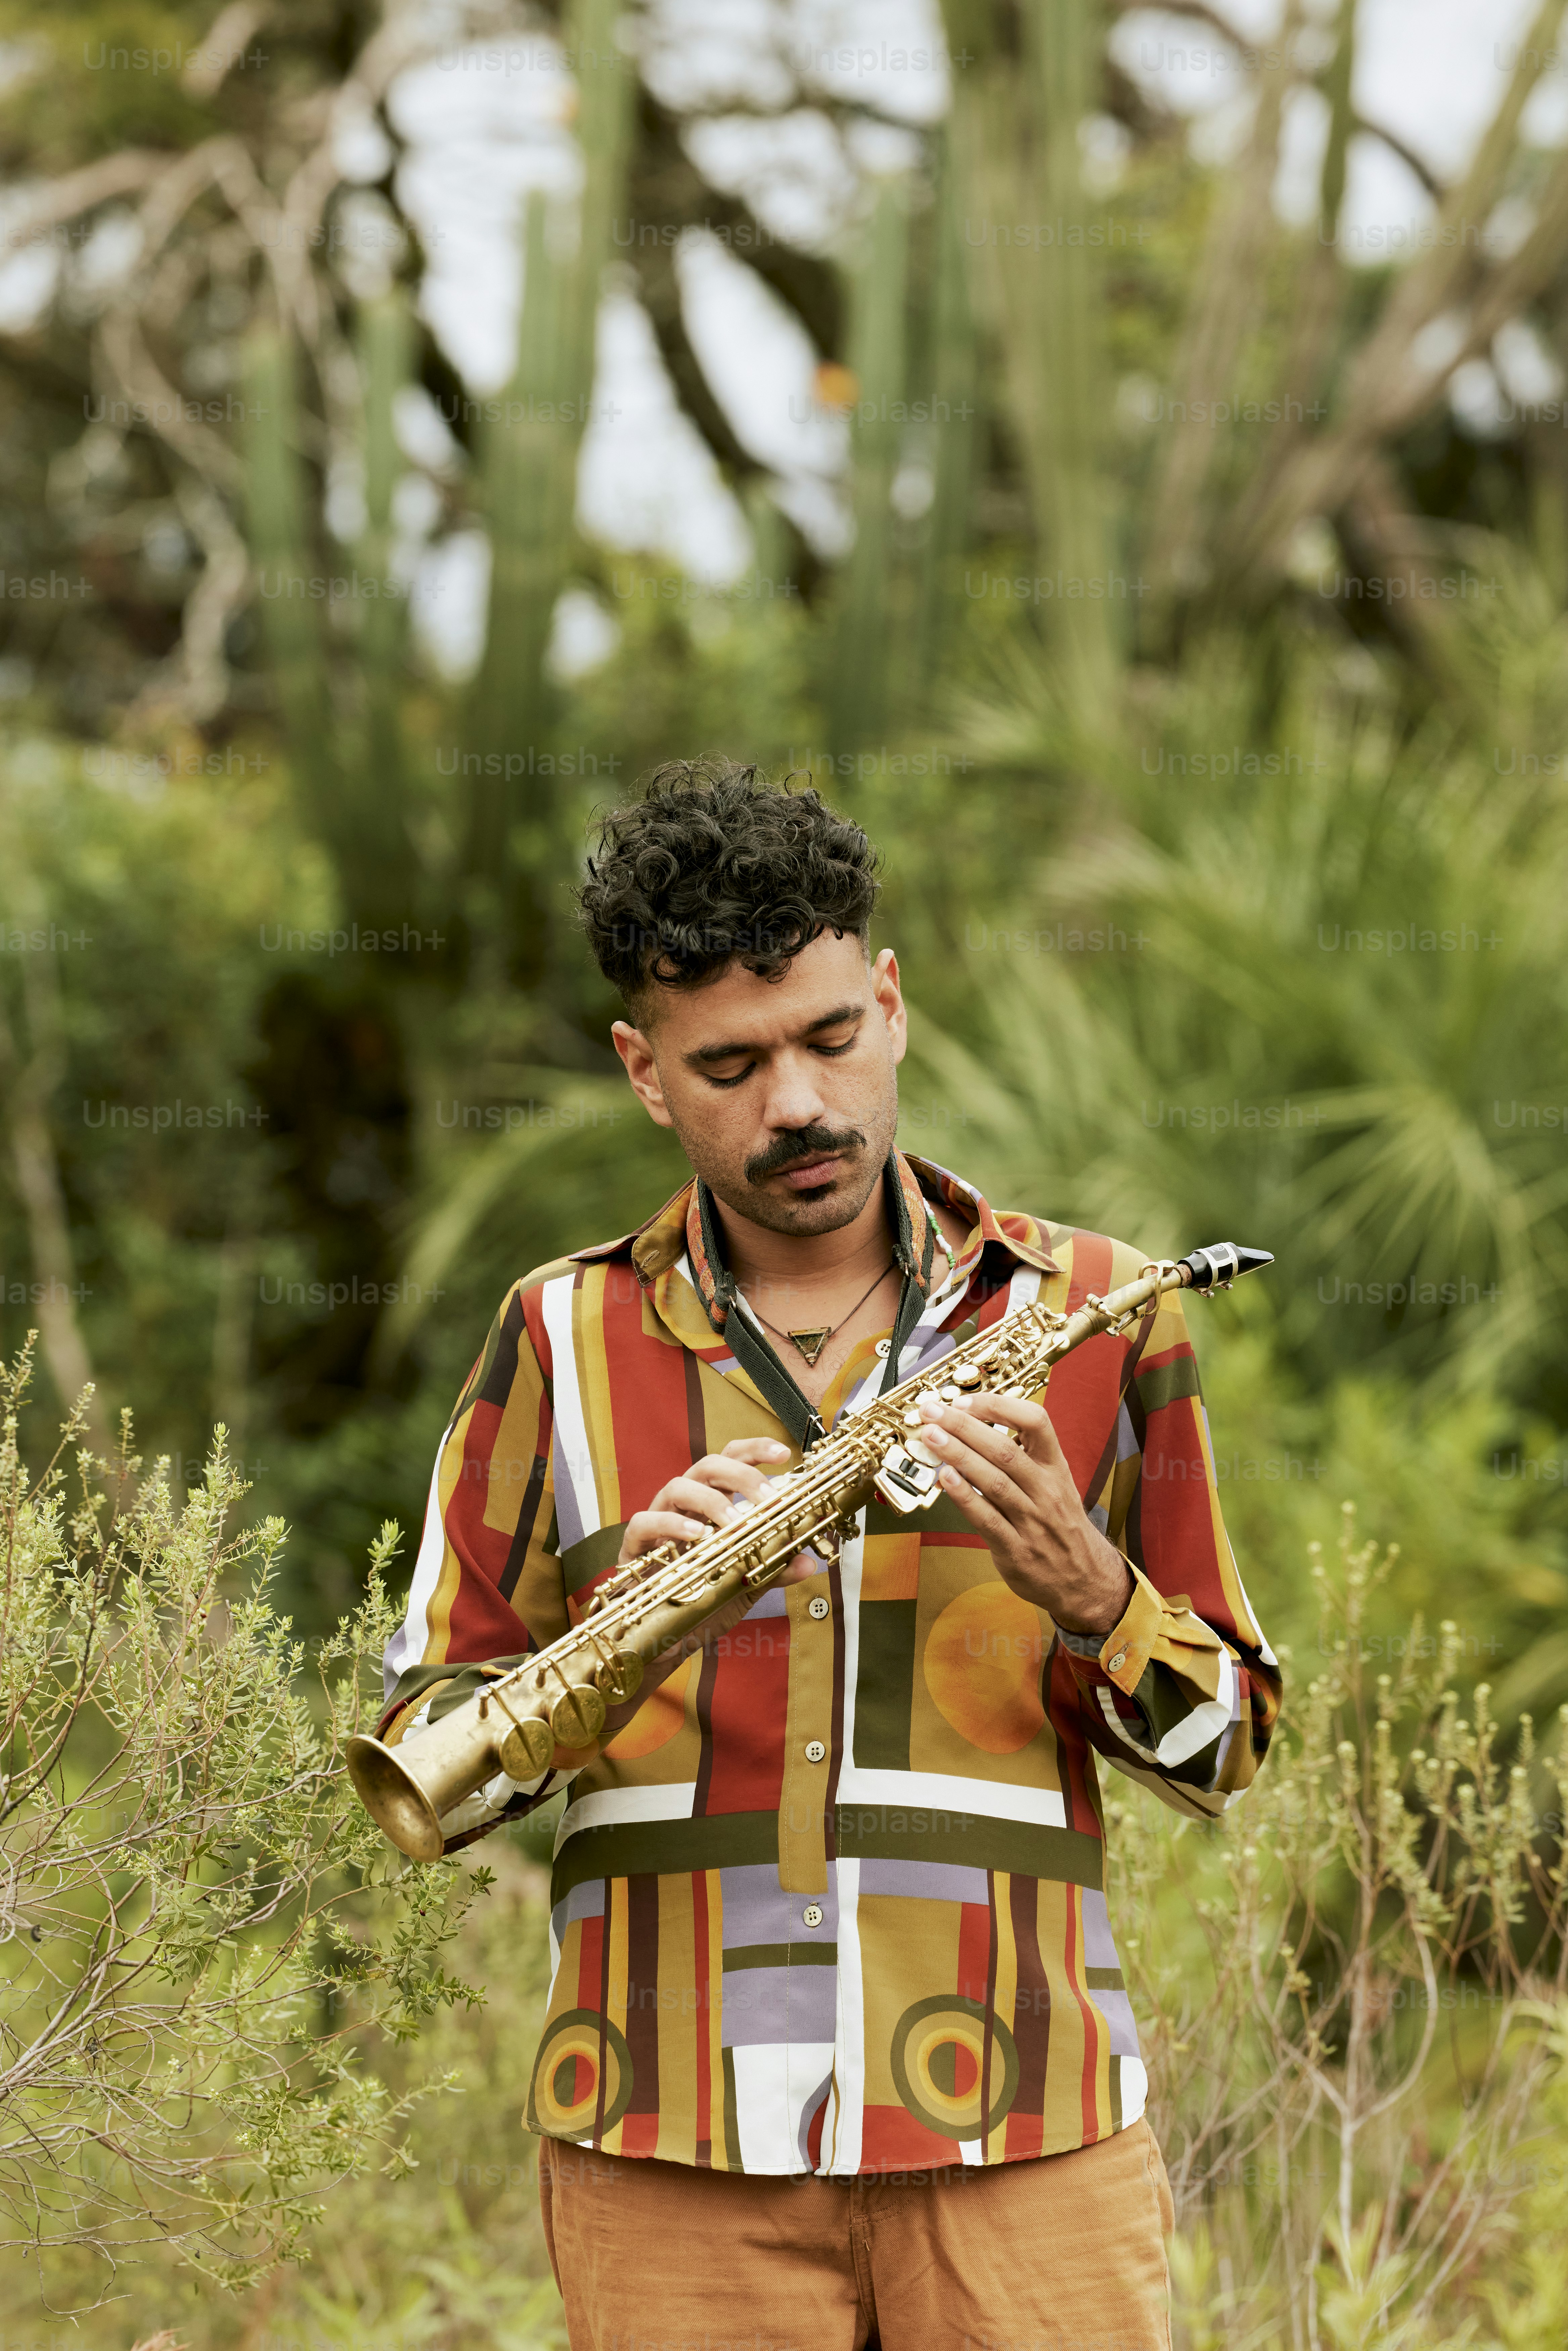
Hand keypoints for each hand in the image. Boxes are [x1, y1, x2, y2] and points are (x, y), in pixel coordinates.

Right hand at [601, 1439, 817, 1738]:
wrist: (661, 1639)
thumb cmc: (700, 1599)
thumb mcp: (743, 1584)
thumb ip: (772, 1568)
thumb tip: (808, 1561)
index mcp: (712, 1503)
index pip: (731, 1460)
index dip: (756, 1451)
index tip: (786, 1453)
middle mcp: (685, 1504)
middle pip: (708, 1465)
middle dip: (741, 1475)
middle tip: (768, 1500)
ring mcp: (658, 1520)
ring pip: (678, 1486)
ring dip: (710, 1502)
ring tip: (733, 1524)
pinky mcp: (634, 1546)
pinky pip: (645, 1522)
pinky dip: (671, 1525)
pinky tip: (695, 1538)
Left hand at [914, 1391, 1133, 1636]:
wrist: (1085, 1579)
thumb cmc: (1060, 1524)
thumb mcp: (1055, 1482)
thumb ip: (1023, 1455)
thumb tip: (975, 1423)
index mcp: (1056, 1467)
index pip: (1036, 1422)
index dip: (998, 1406)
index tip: (966, 1400)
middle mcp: (1046, 1490)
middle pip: (1005, 1450)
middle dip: (964, 1426)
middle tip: (933, 1411)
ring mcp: (1032, 1521)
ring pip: (994, 1481)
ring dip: (958, 1455)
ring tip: (931, 1436)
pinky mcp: (1016, 1549)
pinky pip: (987, 1519)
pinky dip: (964, 1497)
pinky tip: (944, 1478)